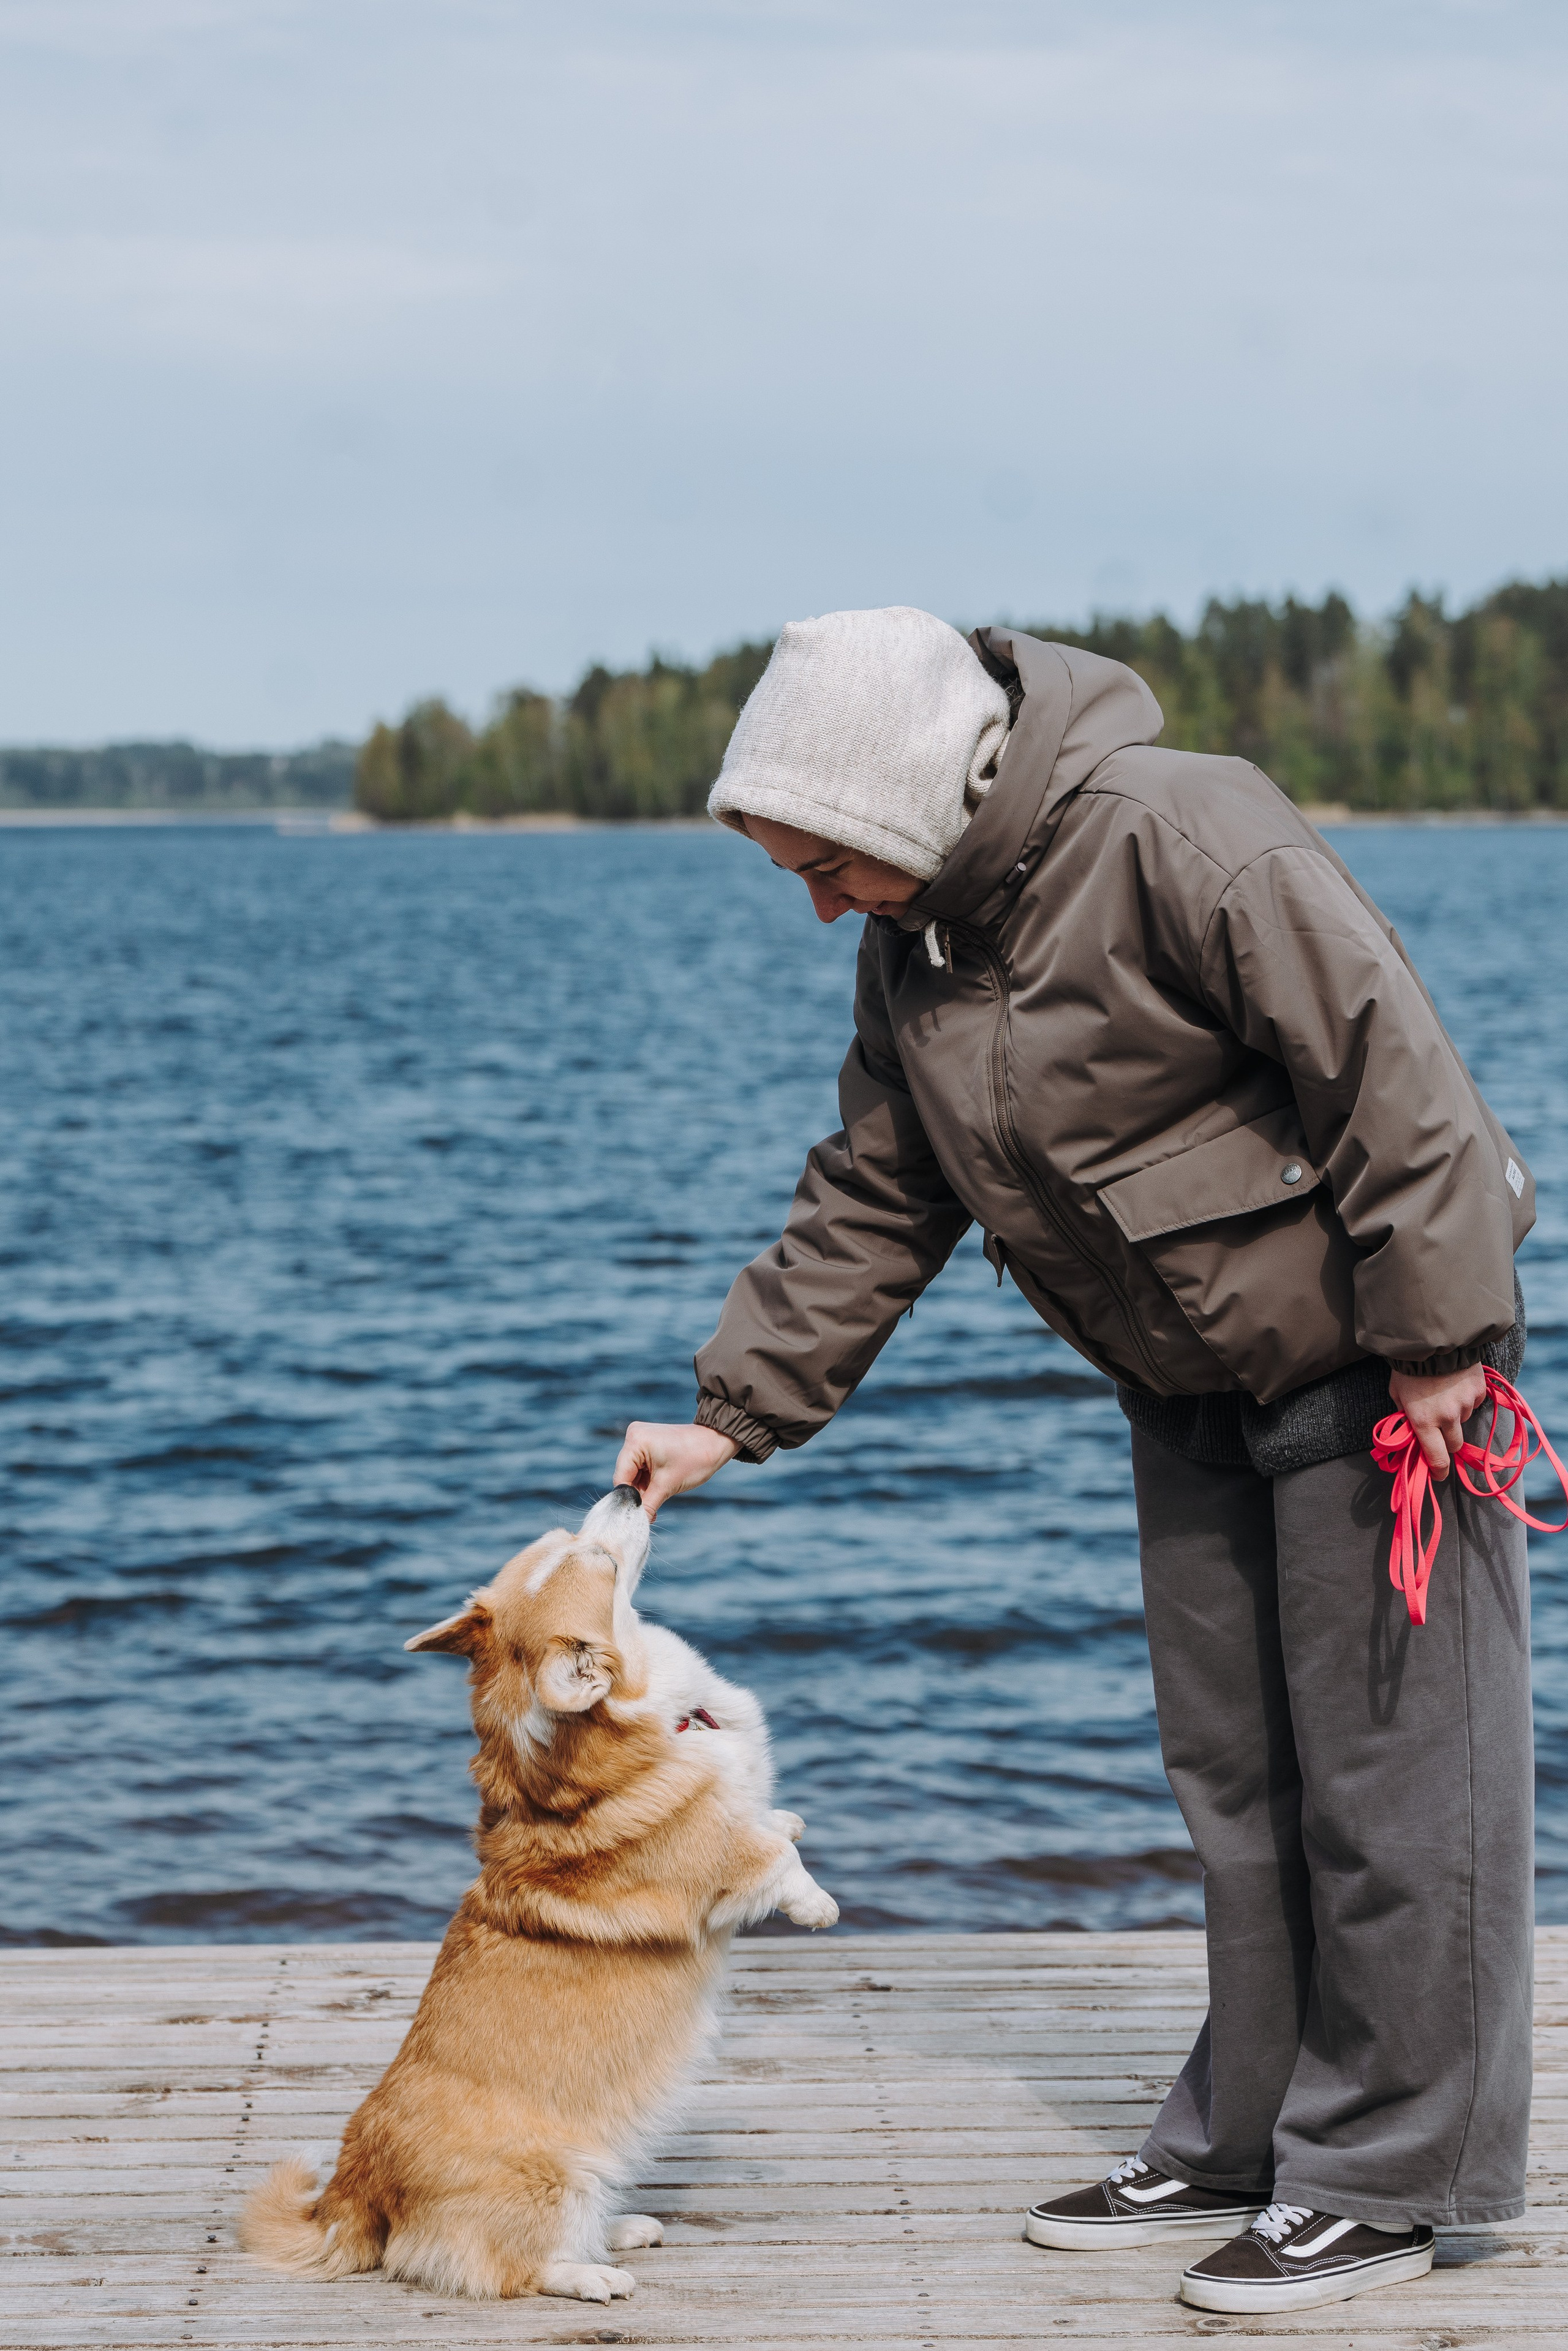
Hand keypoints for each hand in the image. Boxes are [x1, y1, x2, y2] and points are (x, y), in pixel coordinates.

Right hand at [613, 1421, 737, 1519]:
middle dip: (637, 1495)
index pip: (621, 1478)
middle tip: (648, 1514)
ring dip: (644, 1490)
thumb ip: (647, 1505)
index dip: (628, 1499)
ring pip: (633, 1474)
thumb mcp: (667, 1486)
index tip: (635, 1517)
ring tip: (657, 1502)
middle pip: (626, 1475)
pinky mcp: (648, 1443)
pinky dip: (648, 1481)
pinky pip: (641, 1467)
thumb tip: (635, 1524)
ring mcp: (640, 1438)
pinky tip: (658, 1492)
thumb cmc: (695, 1459)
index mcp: (635, 1441)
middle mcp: (633, 1436)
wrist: (715, 1443)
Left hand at [1387, 1363, 1488, 1481]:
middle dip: (1448, 1442)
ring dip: (1456, 1415)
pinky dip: (1466, 1398)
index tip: (1439, 1475)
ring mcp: (1465, 1403)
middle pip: (1455, 1445)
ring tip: (1444, 1394)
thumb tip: (1410, 1432)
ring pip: (1464, 1421)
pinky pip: (1474, 1403)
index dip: (1439, 1470)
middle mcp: (1447, 1416)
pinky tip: (1455, 1383)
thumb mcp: (1397, 1394)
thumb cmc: (1408, 1368)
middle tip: (1440, 1431)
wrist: (1431, 1339)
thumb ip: (1404, 1415)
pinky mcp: (1479, 1391)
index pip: (1436, 1457)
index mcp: (1423, 1420)